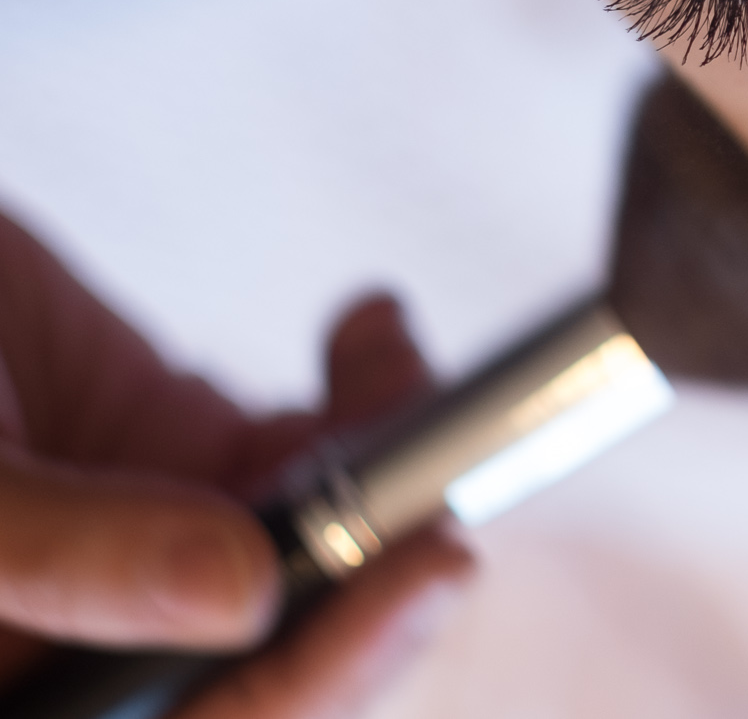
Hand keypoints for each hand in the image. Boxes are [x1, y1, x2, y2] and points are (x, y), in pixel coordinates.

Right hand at [0, 210, 474, 715]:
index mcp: (37, 691)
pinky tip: (365, 330)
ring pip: (328, 542)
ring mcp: (155, 547)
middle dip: (379, 562)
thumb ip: (67, 555)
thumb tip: (240, 594)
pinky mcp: (187, 454)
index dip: (326, 673)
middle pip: (289, 649)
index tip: (425, 569)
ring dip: (392, 457)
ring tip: (382, 363)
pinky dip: (370, 391)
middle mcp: (102, 645)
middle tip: (442, 474)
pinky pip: (319, 447)